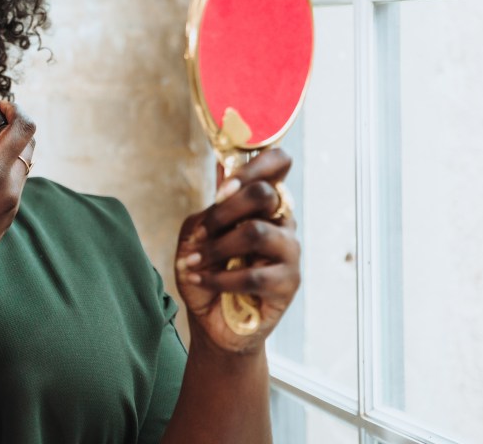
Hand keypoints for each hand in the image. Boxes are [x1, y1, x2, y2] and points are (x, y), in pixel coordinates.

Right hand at [0, 97, 36, 308]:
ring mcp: (11, 208)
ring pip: (21, 165)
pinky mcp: (6, 221)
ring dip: (5, 150)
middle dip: (9, 127)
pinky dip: (1, 170)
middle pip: (28, 145)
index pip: (25, 127)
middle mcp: (11, 191)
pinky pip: (13, 185)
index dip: (14, 109)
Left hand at [173, 149, 300, 353]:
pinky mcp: (288, 283)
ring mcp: (289, 251)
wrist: (211, 319)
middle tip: (200, 233)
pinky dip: (219, 278)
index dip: (252, 166)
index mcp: (262, 201)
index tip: (222, 188)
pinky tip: (201, 280)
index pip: (278, 163)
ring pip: (256, 231)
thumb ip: (209, 210)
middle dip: (222, 211)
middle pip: (264, 193)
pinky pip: (254, 274)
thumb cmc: (207, 270)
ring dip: (216, 247)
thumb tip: (222, 174)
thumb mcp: (196, 235)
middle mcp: (281, 220)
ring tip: (193, 263)